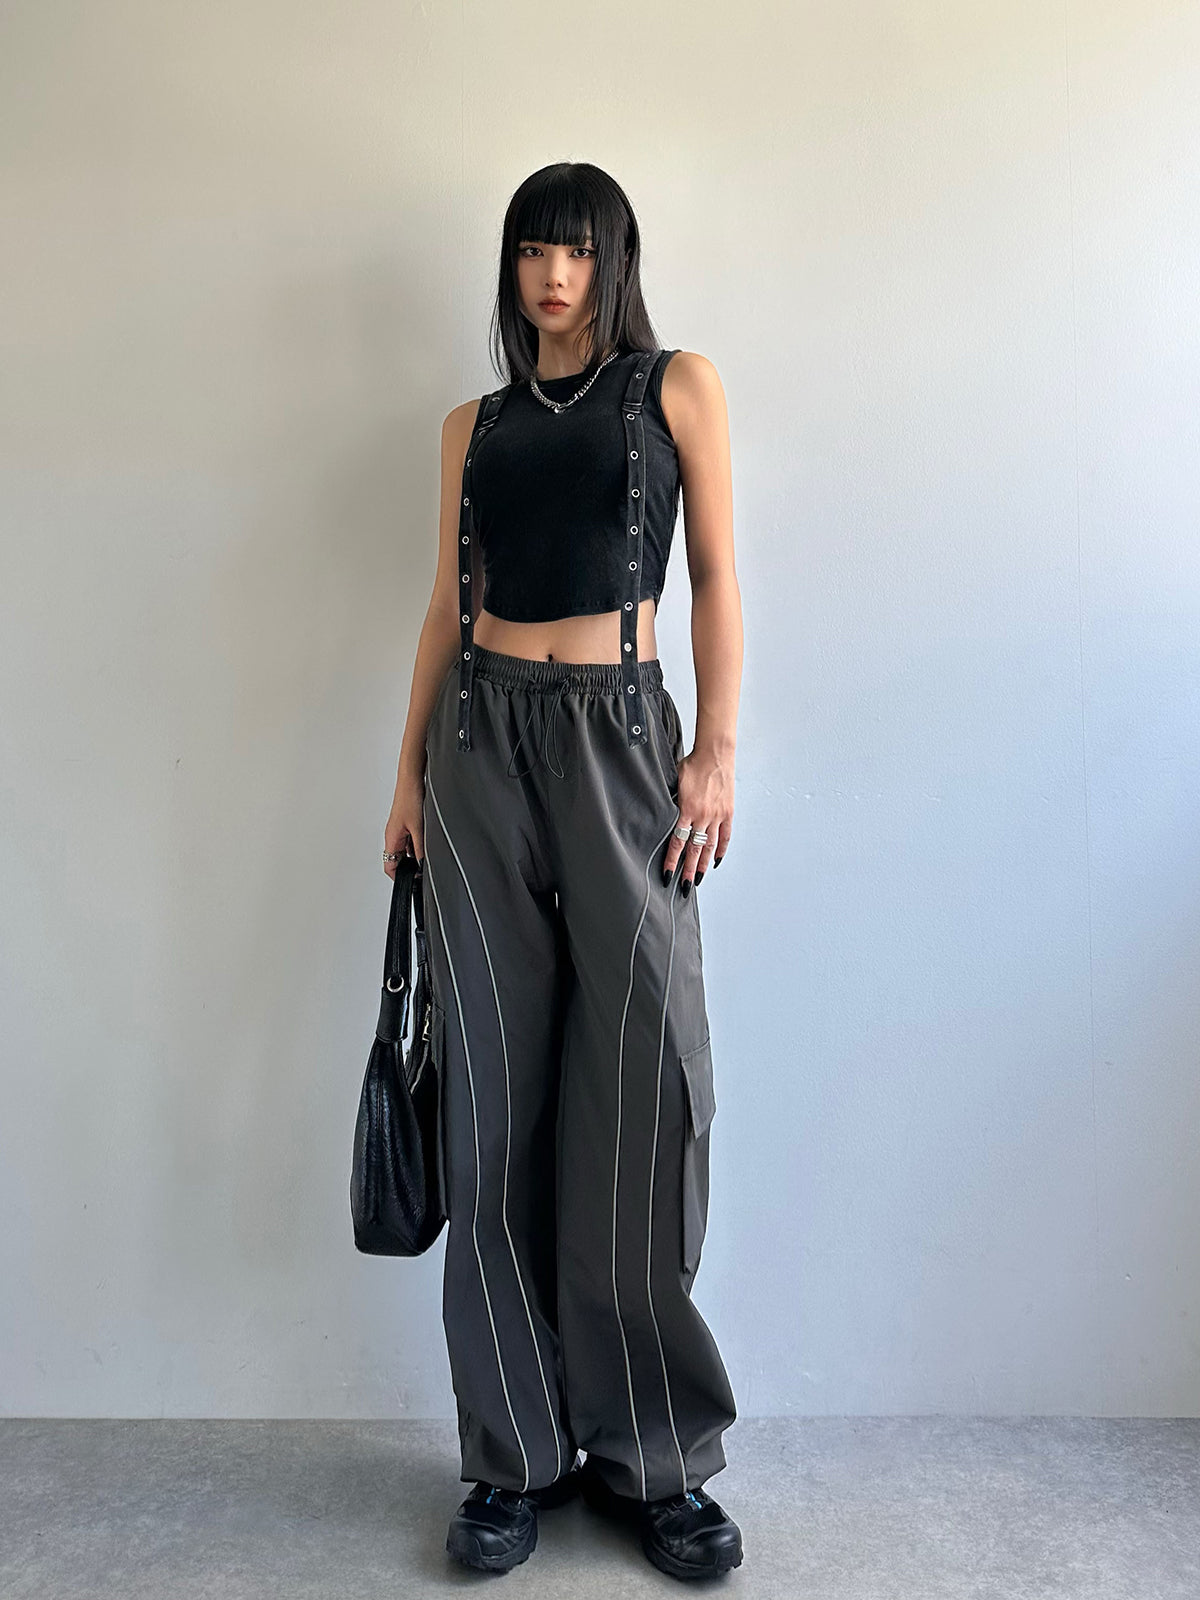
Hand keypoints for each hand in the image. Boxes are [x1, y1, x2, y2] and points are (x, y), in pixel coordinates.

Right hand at [384, 768, 425, 878]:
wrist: (412, 780)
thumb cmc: (409, 798)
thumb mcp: (419, 828)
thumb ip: (420, 849)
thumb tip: (423, 865)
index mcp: (391, 838)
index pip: (389, 866)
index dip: (399, 877)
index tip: (411, 882)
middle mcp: (393, 835)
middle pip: (398, 859)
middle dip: (410, 866)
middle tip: (423, 869)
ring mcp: (400, 829)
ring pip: (406, 849)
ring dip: (416, 853)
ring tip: (427, 850)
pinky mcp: (407, 823)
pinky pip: (411, 839)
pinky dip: (418, 843)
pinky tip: (428, 840)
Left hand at [662, 749, 732, 893]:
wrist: (715, 754)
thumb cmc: (692, 764)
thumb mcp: (674, 781)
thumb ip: (668, 800)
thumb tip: (658, 813)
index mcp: (687, 810)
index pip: (677, 842)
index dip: (671, 860)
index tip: (667, 875)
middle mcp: (703, 816)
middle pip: (694, 850)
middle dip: (687, 871)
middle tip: (683, 888)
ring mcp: (717, 816)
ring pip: (709, 846)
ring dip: (703, 865)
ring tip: (698, 880)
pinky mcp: (728, 813)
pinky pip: (725, 836)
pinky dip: (720, 850)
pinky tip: (715, 861)